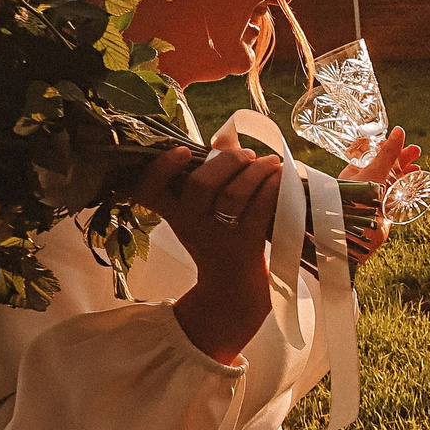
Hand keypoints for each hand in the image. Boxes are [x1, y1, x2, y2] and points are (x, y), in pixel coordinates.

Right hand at [134, 139, 286, 365]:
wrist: (232, 288)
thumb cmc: (217, 238)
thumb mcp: (200, 212)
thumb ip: (207, 177)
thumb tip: (224, 141)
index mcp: (173, 213)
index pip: (148, 189)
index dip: (161, 167)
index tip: (181, 150)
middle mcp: (190, 225)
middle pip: (200, 184)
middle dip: (227, 162)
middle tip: (246, 154)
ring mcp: (217, 237)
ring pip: (233, 195)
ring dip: (256, 172)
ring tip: (270, 163)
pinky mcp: (245, 246)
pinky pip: (258, 211)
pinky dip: (271, 189)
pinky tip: (281, 178)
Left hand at [340, 126, 421, 260]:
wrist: (357, 234)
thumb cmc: (357, 199)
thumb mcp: (375, 171)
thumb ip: (388, 153)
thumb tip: (399, 131)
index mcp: (356, 172)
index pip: (375, 155)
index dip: (390, 147)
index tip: (404, 141)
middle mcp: (364, 184)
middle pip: (387, 167)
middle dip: (402, 159)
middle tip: (417, 152)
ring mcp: (375, 198)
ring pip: (393, 182)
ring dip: (406, 175)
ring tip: (418, 169)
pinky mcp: (384, 212)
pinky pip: (397, 197)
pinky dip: (407, 190)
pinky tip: (417, 186)